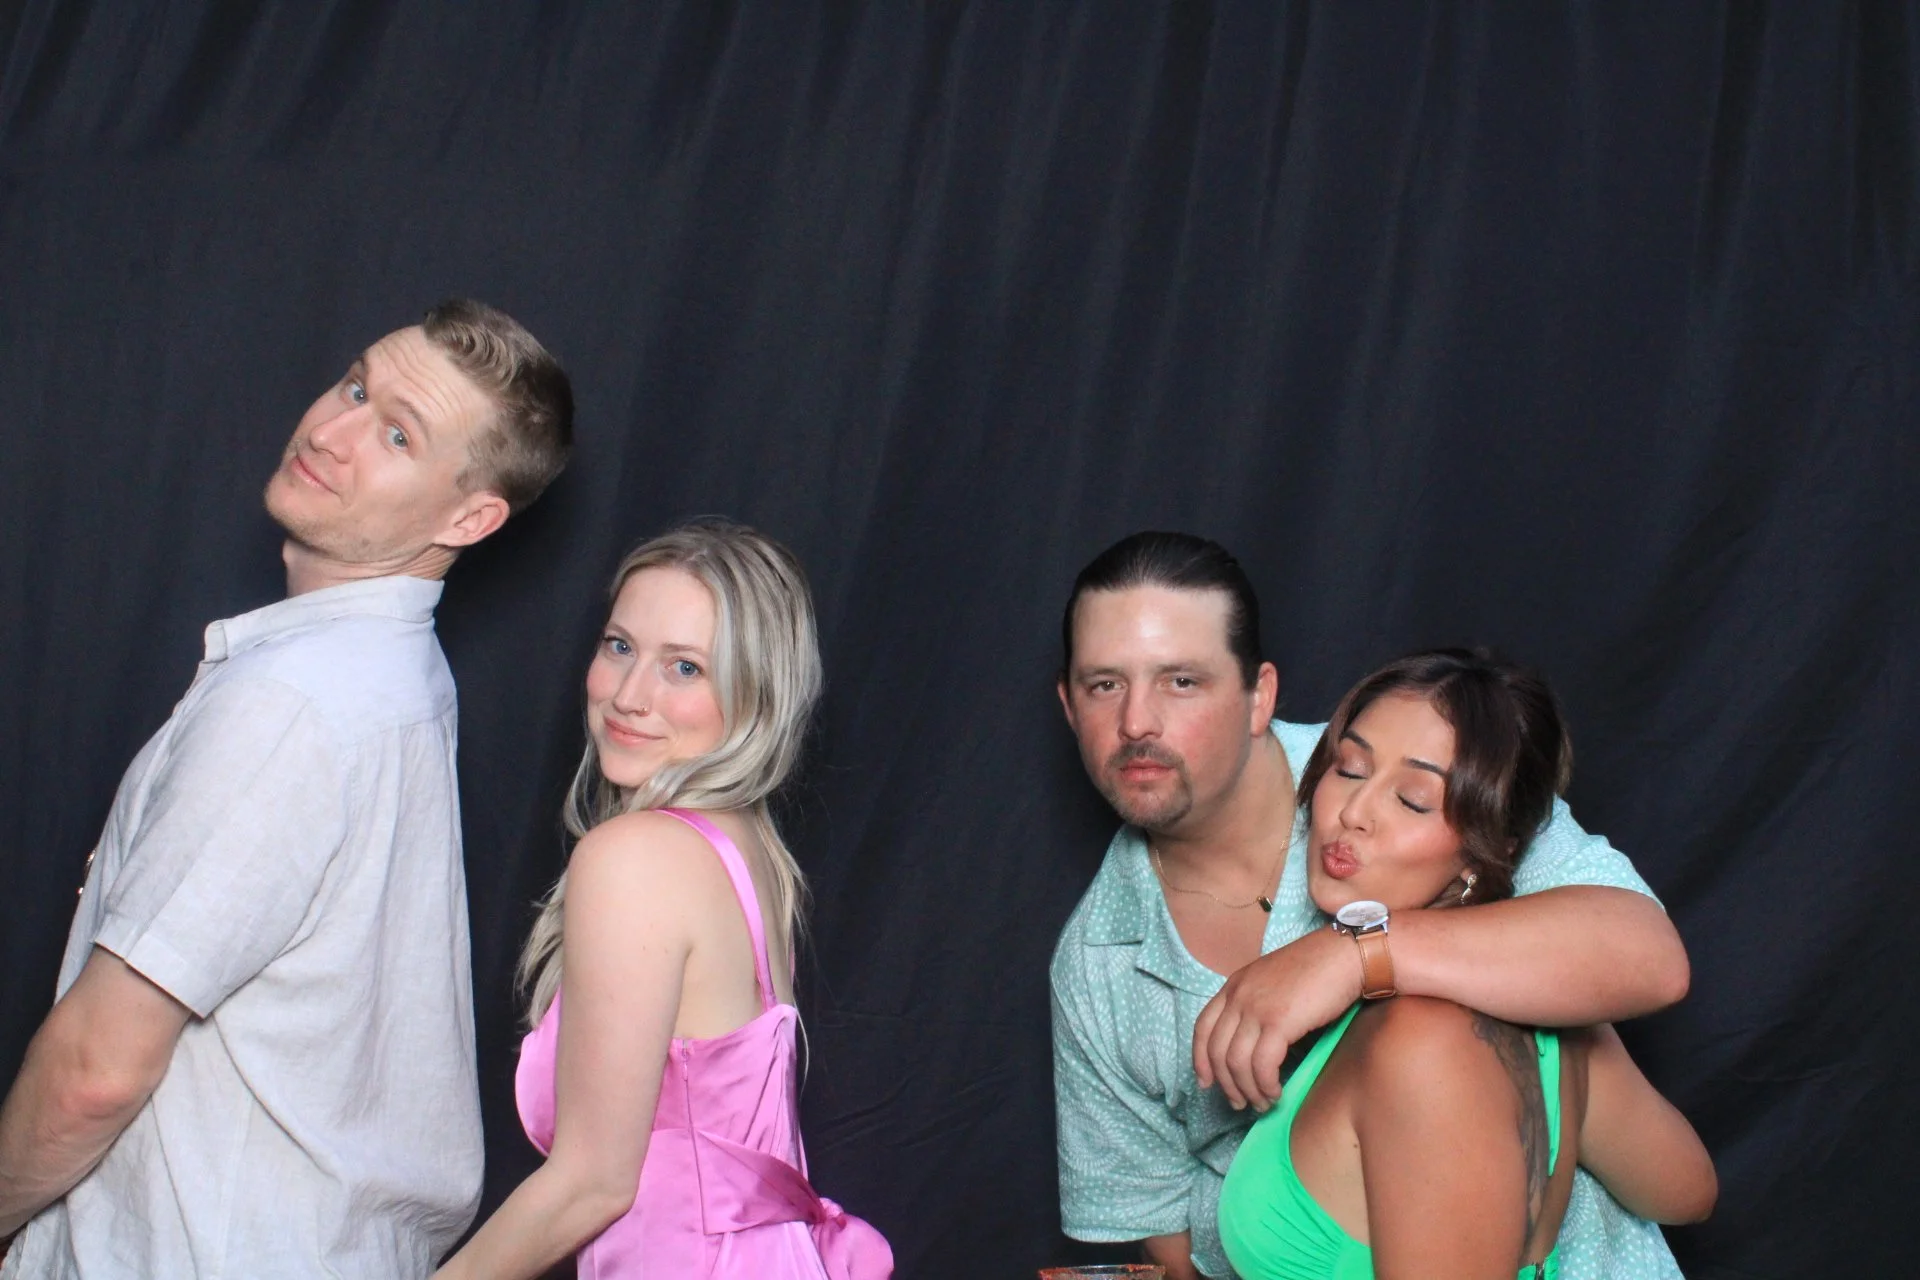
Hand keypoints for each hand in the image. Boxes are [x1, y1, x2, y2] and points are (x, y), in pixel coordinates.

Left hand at [1193, 925, 1362, 1109]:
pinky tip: (1277, 1092)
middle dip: (1226, 1084)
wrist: (1344, 955)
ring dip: (1248, 1090)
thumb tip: (1256, 1051)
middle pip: (1217, 1050)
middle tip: (1241, 1104)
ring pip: (1236, 1062)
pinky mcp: (1278, 1022)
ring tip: (1264, 1103)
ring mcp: (1256, 1008)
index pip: (1202, 1027)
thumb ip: (1257, 1008)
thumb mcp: (1273, 983)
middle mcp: (1238, 996)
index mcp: (1234, 985)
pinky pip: (1262, 1065)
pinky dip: (1266, 1084)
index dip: (1200, 1059)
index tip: (1206, 1083)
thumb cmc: (1317, 970)